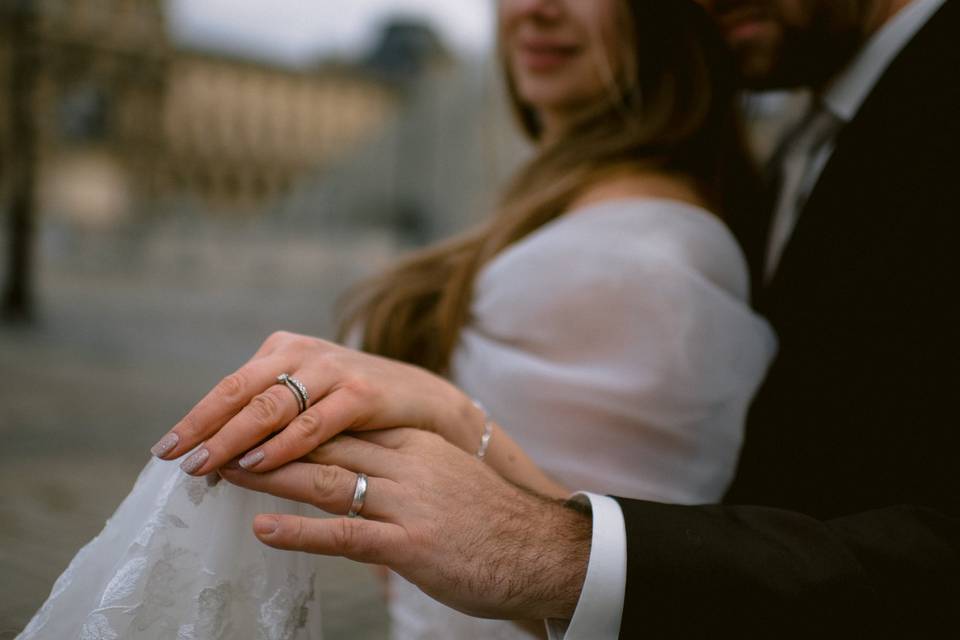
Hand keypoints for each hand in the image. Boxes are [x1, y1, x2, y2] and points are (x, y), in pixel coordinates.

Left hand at [150, 331, 483, 475]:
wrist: (425, 401)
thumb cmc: (359, 407)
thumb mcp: (310, 399)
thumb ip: (269, 411)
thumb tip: (212, 444)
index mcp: (284, 350)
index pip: (229, 386)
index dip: (196, 418)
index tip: (165, 449)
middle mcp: (303, 353)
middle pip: (241, 391)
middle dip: (204, 427)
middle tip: (175, 458)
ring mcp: (333, 370)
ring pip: (271, 406)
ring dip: (235, 438)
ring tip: (206, 466)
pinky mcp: (362, 393)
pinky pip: (313, 423)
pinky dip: (283, 445)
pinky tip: (257, 464)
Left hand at [219, 429, 591, 620]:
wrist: (543, 552)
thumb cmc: (492, 522)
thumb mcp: (445, 478)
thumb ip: (403, 467)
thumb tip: (360, 467)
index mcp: (415, 445)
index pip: (342, 424)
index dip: (290, 422)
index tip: (250, 421)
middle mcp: (408, 464)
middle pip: (325, 444)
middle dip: (267, 440)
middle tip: (219, 440)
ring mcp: (409, 502)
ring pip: (328, 480)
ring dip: (270, 476)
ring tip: (223, 472)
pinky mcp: (412, 543)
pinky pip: (348, 534)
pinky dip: (302, 531)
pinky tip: (264, 528)